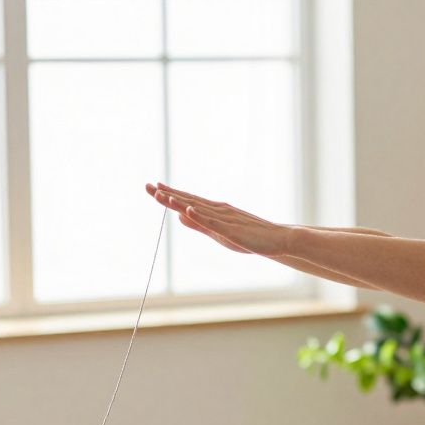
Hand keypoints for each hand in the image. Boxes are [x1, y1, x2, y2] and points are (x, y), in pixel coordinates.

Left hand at [145, 182, 293, 256]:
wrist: (277, 239)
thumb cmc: (250, 237)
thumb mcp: (218, 232)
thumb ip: (199, 224)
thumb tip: (180, 215)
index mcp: (214, 211)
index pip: (188, 201)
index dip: (170, 195)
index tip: (153, 187)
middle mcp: (218, 210)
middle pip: (188, 200)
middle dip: (167, 194)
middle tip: (147, 186)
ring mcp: (225, 218)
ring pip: (197, 208)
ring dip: (179, 201)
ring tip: (161, 195)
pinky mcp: (232, 229)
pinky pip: (213, 222)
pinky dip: (200, 215)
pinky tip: (188, 209)